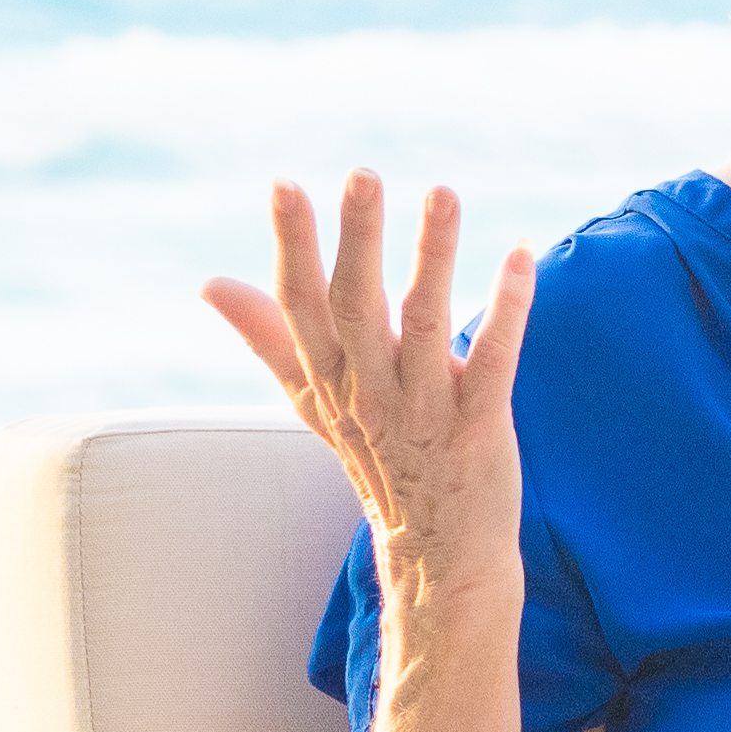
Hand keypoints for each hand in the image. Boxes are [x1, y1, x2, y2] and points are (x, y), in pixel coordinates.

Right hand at [203, 174, 537, 656]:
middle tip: (363, 175)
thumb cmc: (377, 463)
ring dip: (434, 257)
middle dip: (357, 240)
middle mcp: (370, 393)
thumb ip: (269, 338)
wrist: (437, 556)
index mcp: (330, 379)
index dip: (293, 245)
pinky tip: (522, 257)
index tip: (284, 184)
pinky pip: (494, 363)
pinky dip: (507, 310)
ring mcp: (425, 413)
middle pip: (356, 307)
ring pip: (425, 325)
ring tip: (443, 193)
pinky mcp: (480, 430)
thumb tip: (209, 285)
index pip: (301, 304)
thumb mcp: (314, 402)